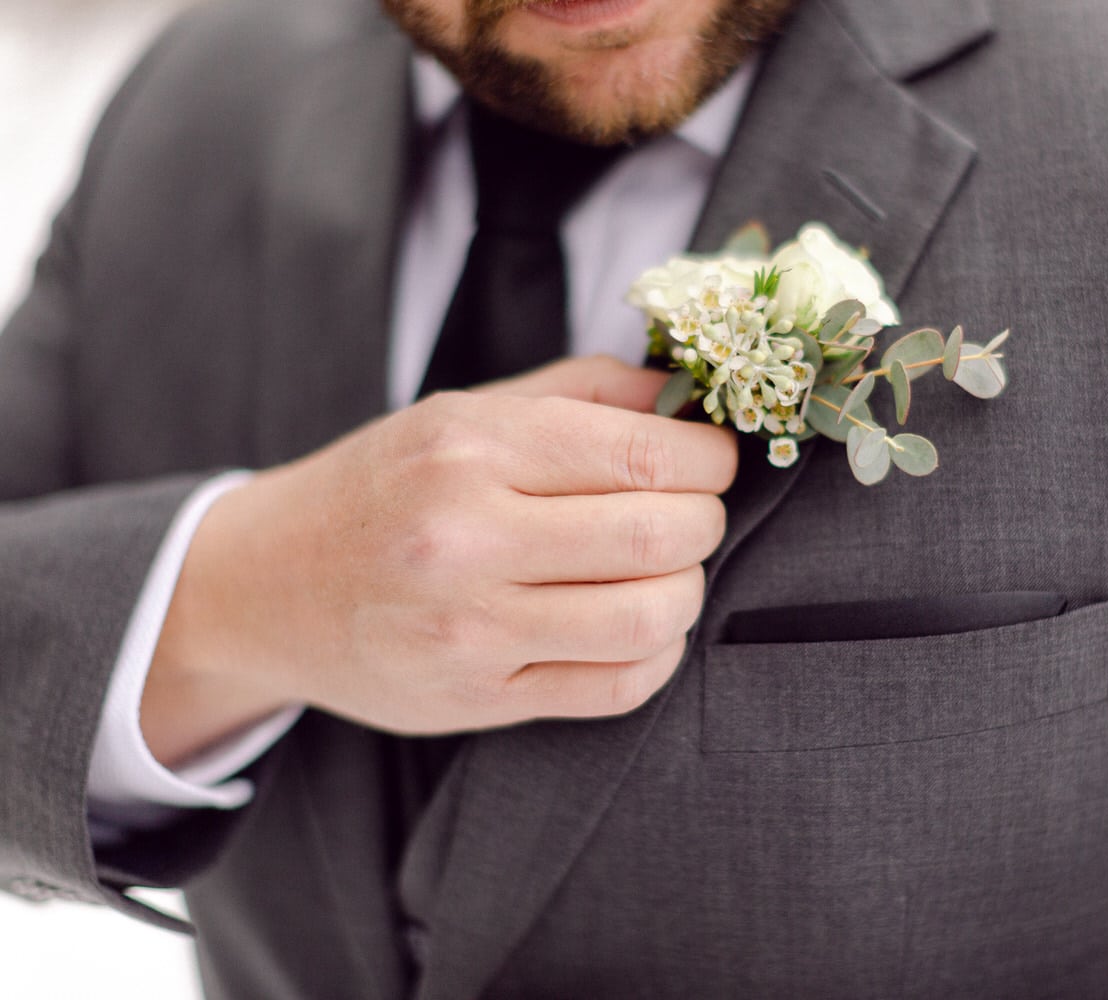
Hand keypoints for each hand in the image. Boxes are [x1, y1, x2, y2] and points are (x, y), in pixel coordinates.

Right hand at [143, 356, 737, 764]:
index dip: (709, 459)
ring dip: (687, 590)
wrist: (267, 586)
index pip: (643, 455)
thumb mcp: (465, 410)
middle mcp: (466, 539)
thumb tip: (688, 391)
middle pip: (658, 535)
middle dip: (706, 521)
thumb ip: (582, 390)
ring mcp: (470, 631)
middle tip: (695, 513)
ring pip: (648, 618)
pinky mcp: (478, 700)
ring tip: (666, 570)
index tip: (712, 460)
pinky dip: (656, 654)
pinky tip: (637, 626)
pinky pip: (616, 687)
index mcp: (470, 449)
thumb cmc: (383, 488)